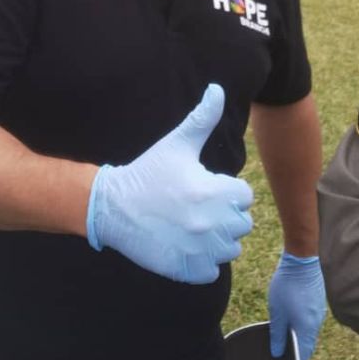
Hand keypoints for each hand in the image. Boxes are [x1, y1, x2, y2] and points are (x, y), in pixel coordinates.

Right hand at [86, 83, 253, 283]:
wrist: (114, 206)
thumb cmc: (148, 172)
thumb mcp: (177, 143)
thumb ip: (202, 119)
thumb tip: (217, 89)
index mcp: (213, 192)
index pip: (244, 196)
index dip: (227, 190)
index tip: (205, 187)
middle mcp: (211, 223)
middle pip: (241, 223)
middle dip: (225, 214)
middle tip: (198, 206)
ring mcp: (199, 249)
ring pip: (230, 249)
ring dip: (218, 240)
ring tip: (193, 226)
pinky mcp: (187, 270)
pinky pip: (212, 270)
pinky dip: (204, 262)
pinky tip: (186, 245)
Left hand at [269, 251, 326, 359]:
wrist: (302, 260)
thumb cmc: (287, 286)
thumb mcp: (277, 312)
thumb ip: (277, 334)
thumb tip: (277, 352)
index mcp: (306, 329)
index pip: (303, 353)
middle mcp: (316, 323)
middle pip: (307, 343)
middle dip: (296, 350)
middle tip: (282, 352)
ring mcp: (318, 312)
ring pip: (308, 330)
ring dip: (298, 335)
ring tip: (283, 336)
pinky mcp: (317, 301)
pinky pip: (310, 319)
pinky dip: (301, 323)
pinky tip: (290, 319)